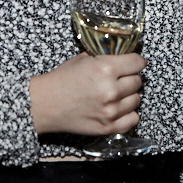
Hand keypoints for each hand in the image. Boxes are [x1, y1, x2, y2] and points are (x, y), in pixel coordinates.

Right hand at [29, 52, 144, 134]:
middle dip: (130, 78)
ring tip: (116, 94)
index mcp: (105, 68)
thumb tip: (121, 56)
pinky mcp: (108, 127)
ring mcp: (110, 110)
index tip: (134, 64)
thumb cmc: (61, 80)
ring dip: (128, 96)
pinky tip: (118, 109)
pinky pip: (133, 119)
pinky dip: (128, 114)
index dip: (136, 62)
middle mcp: (111, 90)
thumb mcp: (82, 59)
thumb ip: (104, 58)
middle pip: (137, 81)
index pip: (137, 63)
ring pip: (136, 100)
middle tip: (120, 79)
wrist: (44, 104)